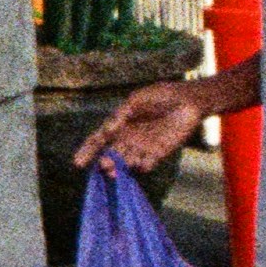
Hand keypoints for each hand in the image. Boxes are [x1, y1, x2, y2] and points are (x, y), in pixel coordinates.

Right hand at [81, 81, 202, 177]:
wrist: (187, 100)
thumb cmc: (160, 96)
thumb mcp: (137, 99)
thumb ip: (121, 114)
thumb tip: (106, 131)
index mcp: (117, 125)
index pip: (97, 140)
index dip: (87, 151)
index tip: (78, 162)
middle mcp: (126, 139)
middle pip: (110, 155)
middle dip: (106, 162)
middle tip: (104, 166)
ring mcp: (141, 147)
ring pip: (126, 162)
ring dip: (120, 167)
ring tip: (115, 170)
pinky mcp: (158, 152)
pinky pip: (147, 164)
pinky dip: (143, 166)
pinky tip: (140, 164)